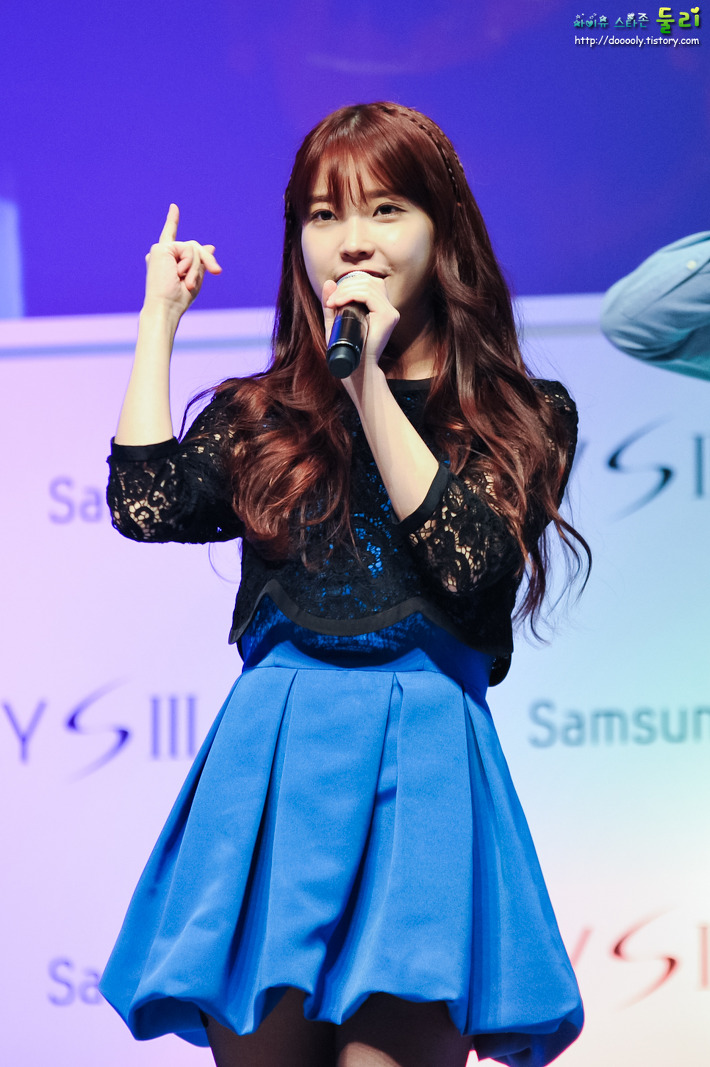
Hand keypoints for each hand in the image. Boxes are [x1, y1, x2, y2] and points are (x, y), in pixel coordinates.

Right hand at [143, 204, 221, 319]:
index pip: (172, 237)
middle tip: (216, 271)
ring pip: (193, 248)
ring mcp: (160, 250)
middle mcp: (162, 253)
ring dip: (197, 267)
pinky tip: (179, 274)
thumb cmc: (179, 298)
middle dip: (207, 259)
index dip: (172, 221)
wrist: (166, 307)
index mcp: (167, 260)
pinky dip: (190, 264)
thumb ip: (201, 262)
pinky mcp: (161, 248)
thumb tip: (210, 245)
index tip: (174, 207)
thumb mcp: (196, 278)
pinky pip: (188, 249)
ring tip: (187, 282)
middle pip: (193, 246)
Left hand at [322, 272, 399, 385]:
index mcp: (380, 308)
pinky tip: (339, 303)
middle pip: (368, 281)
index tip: (332, 299)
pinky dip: (350, 295)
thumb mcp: (335, 322)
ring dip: (345, 290)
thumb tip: (329, 282)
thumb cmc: (346, 348)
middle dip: (345, 286)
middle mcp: (389, 308)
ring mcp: (390, 312)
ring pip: (368, 286)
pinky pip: (369, 295)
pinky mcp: (388, 316)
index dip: (349, 283)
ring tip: (332, 303)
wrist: (356, 368)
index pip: (368, 282)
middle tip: (330, 301)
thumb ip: (331, 303)